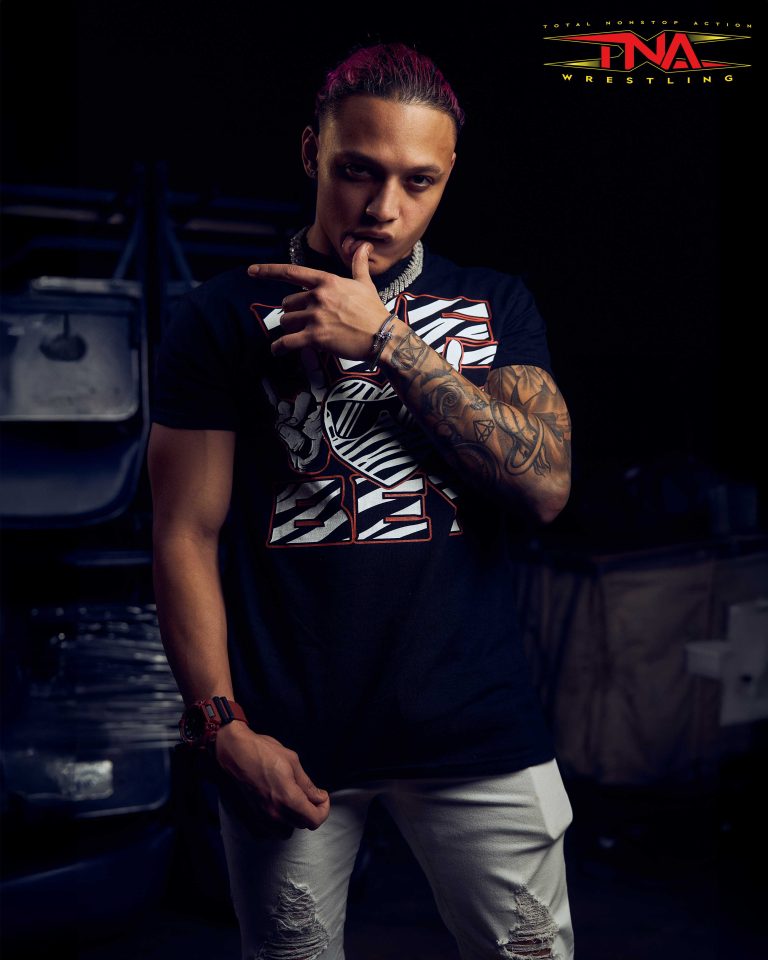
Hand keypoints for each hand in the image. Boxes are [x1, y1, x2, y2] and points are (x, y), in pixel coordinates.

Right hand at [214, 722, 329, 831]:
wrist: (234, 753)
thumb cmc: (262, 752)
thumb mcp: (292, 761)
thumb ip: (307, 784)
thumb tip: (319, 797)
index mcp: (288, 798)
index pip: (315, 820)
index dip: (323, 809)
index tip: (322, 797)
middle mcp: (275, 813)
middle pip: (303, 825)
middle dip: (311, 811)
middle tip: (310, 795)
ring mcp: (262, 818)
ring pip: (287, 831)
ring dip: (294, 820)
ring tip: (293, 802)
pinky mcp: (251, 818)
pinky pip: (270, 832)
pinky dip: (277, 824)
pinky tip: (277, 808)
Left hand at [249, 243, 390, 359]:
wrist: (383, 336)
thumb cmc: (374, 311)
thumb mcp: (365, 284)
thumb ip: (358, 264)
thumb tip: (363, 245)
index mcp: (326, 281)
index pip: (291, 272)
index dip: (268, 271)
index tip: (252, 271)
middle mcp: (318, 296)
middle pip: (287, 303)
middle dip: (293, 313)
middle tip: (306, 321)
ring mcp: (316, 316)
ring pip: (287, 321)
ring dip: (290, 329)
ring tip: (302, 334)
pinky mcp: (315, 336)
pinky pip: (287, 342)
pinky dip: (279, 347)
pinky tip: (277, 350)